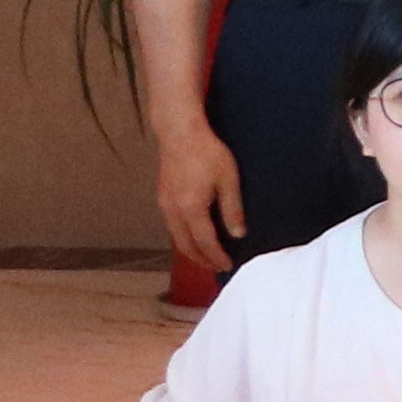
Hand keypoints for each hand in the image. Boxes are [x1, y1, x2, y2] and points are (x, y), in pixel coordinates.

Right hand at [151, 121, 245, 278]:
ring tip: (206, 257)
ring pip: (176, 238)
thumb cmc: (207, 153)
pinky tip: (192, 236)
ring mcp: (165, 205)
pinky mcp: (163, 197)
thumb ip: (233, 210)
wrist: (180, 133)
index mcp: (191, 209)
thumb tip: (238, 234)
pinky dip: (183, 238)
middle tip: (216, 268)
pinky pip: (172, 226)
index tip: (227, 266)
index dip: (217, 257)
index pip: (205, 243)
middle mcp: (174, 211)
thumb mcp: (228, 181)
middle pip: (186, 246)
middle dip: (202, 260)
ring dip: (191, 251)